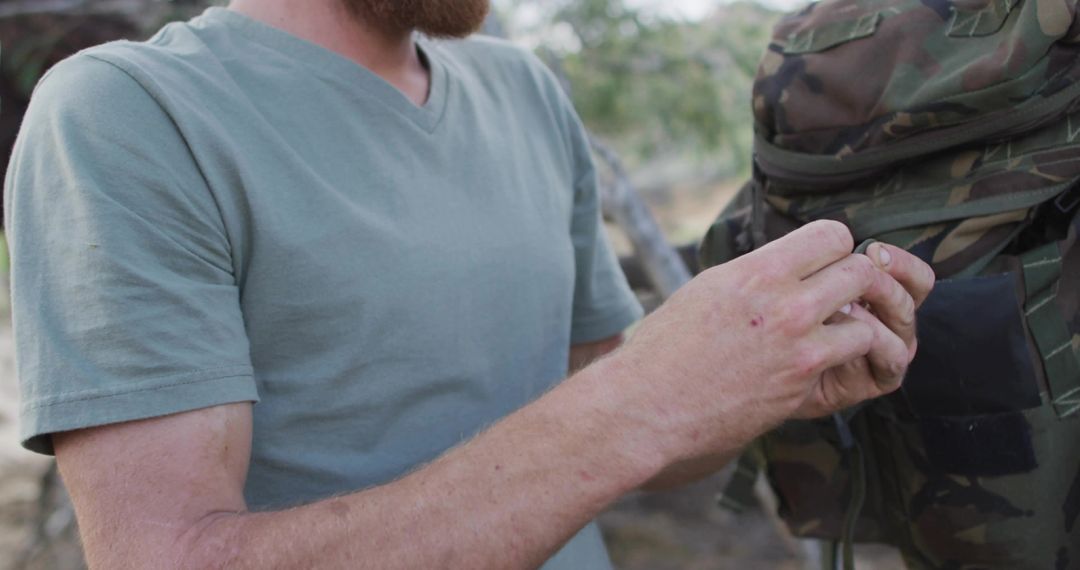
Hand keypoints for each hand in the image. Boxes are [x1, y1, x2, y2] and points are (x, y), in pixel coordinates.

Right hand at [605, 221, 923, 463]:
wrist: (648, 405)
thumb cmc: (666, 348)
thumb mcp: (709, 289)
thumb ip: (756, 273)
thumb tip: (787, 264)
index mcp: (756, 271)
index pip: (833, 235)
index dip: (834, 249)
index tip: (824, 265)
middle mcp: (784, 303)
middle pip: (860, 271)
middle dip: (853, 283)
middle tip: (837, 300)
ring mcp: (798, 346)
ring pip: (867, 319)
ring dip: (855, 325)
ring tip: (833, 334)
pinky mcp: (802, 383)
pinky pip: (851, 359)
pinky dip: (844, 361)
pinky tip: (822, 363)